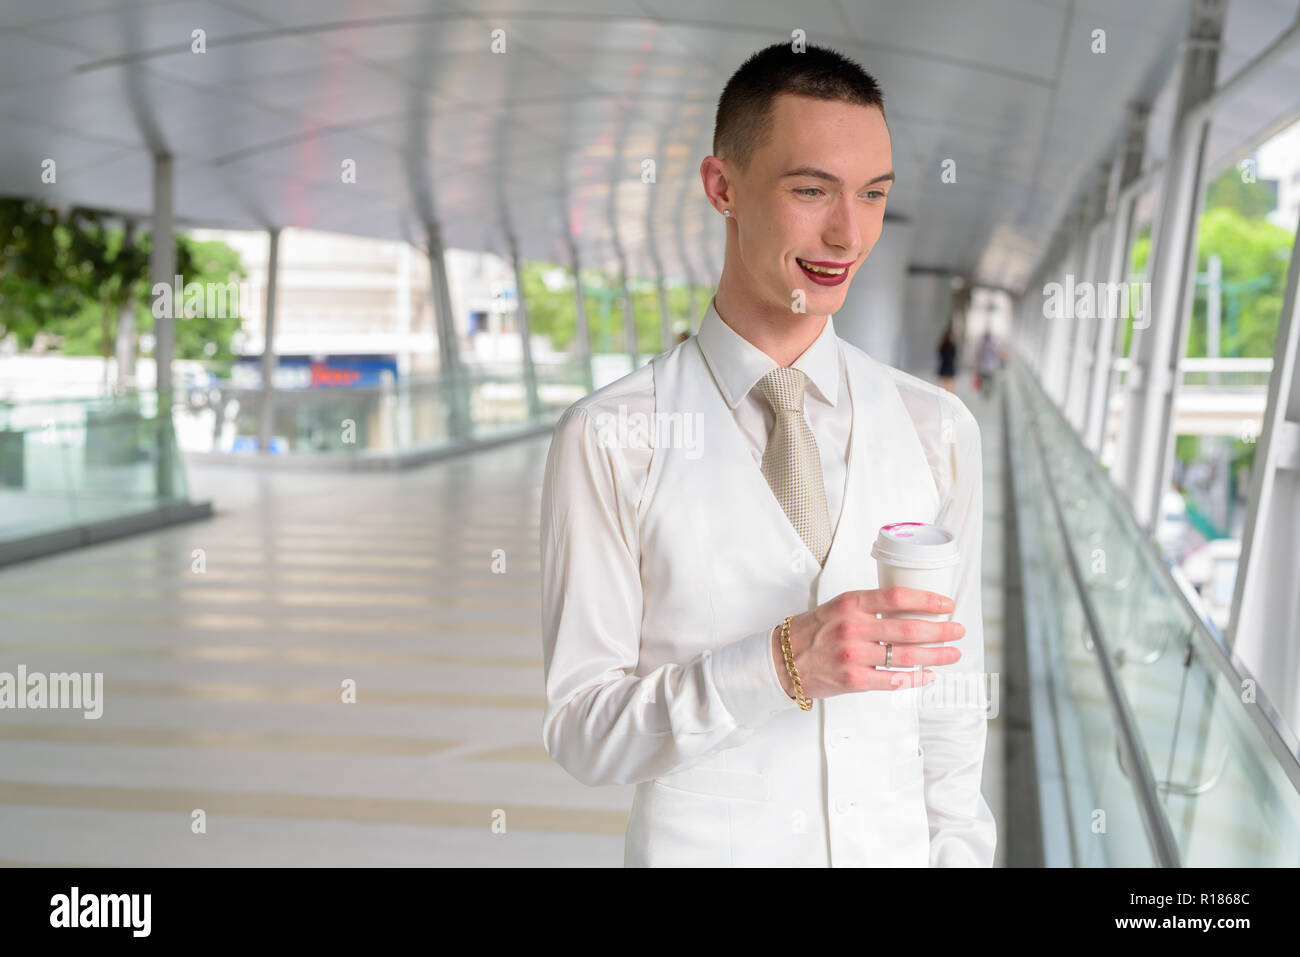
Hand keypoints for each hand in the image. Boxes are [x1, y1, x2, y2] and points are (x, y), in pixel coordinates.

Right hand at [769, 588, 964, 699]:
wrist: (782, 661)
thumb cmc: (814, 632)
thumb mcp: (838, 608)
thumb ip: (869, 607)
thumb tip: (910, 609)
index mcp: (851, 604)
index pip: (897, 596)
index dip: (928, 600)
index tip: (947, 603)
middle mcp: (853, 627)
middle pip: (909, 628)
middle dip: (941, 630)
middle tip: (957, 630)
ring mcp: (853, 655)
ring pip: (906, 656)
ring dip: (936, 655)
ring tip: (952, 654)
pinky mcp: (853, 680)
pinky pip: (893, 680)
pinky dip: (916, 678)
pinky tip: (928, 675)